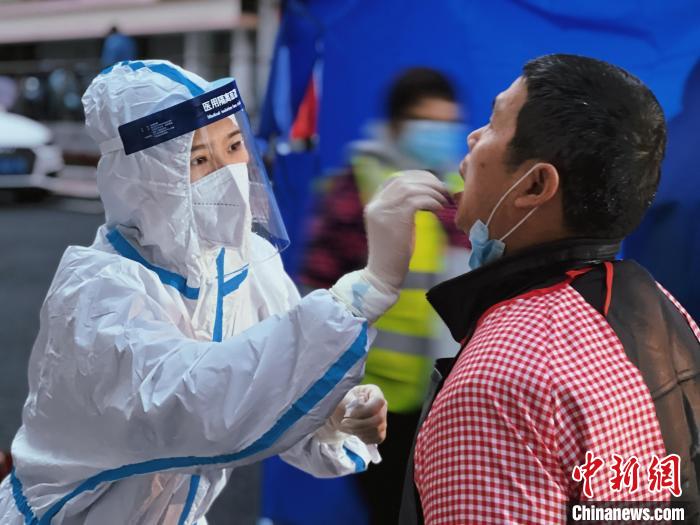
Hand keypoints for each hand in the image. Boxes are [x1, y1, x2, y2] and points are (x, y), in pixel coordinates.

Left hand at [316, 385, 387, 444]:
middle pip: (378, 419)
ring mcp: (383, 419)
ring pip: (376, 430)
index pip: (379, 401)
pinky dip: (363, 437)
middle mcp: (382, 405)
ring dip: (358, 431)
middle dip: (359, 424)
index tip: (349, 413)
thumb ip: (351, 401)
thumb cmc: (341, 403)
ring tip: (347, 426)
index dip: (365, 410)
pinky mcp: (380, 432)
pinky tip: (354, 431)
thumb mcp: (343, 398)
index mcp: (373, 391)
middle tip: (344, 422)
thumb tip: (361, 404)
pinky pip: (376, 438)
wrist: (340, 414)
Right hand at [364, 170, 448, 290]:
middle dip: (427, 181)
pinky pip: (417, 200)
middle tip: (443, 190)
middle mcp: (376, 205)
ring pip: (411, 188)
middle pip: (404, 180)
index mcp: (373, 204)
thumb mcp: (394, 226)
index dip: (416, 177)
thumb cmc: (393, 254)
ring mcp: (383, 211)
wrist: (383, 275)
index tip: (433, 184)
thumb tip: (424, 194)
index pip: (395, 179)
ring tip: (444, 200)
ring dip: (432, 191)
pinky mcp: (395, 219)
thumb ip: (401, 209)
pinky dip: (431, 201)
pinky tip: (439, 209)